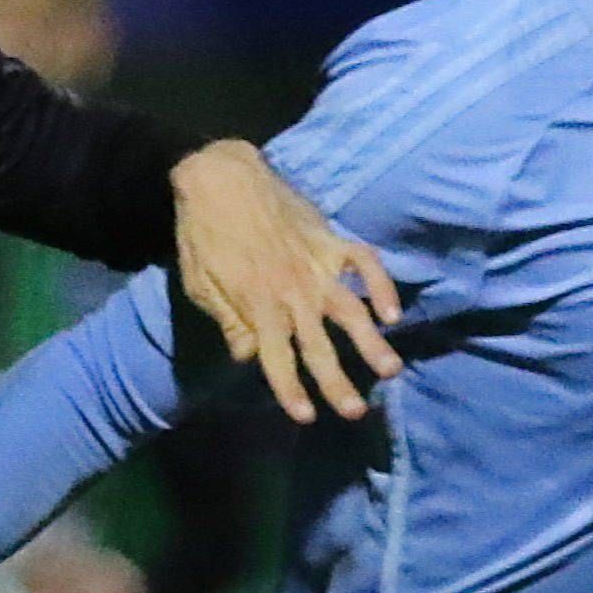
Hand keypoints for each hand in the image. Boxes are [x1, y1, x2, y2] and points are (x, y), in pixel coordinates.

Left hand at [168, 139, 402, 426]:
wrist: (221, 176)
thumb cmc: (202, 232)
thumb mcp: (201, 282)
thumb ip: (228, 320)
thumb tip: (247, 356)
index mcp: (257, 305)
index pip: (277, 358)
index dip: (290, 390)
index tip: (306, 417)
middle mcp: (292, 292)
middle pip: (318, 345)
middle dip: (337, 381)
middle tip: (356, 411)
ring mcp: (316, 265)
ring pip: (349, 310)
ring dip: (370, 342)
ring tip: (390, 369)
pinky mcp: (330, 241)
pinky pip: (363, 263)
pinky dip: (380, 285)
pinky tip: (392, 312)